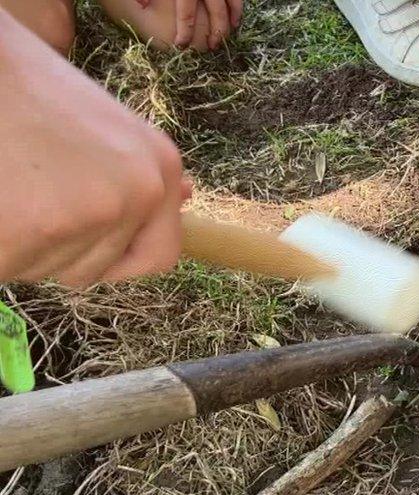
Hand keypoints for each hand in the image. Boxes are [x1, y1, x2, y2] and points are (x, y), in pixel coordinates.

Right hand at [0, 12, 187, 286]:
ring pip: (45, 269)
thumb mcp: (100, 120)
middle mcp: (139, 192)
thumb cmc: (21, 86)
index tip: (85, 243)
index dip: (118, 259)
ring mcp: (89, 214)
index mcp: (160, 164)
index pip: (160, 255)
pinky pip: (7, 266)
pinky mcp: (31, 232)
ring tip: (6, 183)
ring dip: (19, 243)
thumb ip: (135, 168)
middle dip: (54, 246)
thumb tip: (186, 196)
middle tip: (24, 189)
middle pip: (93, 268)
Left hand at [136, 0, 242, 49]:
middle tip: (212, 48)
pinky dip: (238, 9)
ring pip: (231, 4)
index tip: (181, 46)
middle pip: (216, 11)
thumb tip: (142, 5)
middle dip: (215, 32)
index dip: (185, 32)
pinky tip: (236, 19)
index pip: (186, 13)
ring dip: (231, 21)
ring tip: (228, 36)